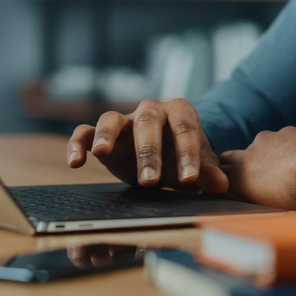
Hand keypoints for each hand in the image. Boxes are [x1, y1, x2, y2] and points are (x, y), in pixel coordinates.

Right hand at [67, 99, 227, 192]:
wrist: (165, 155)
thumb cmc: (183, 158)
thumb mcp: (197, 165)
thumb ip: (207, 172)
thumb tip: (220, 186)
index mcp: (180, 112)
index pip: (185, 128)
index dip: (188, 153)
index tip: (189, 179)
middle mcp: (150, 110)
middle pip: (147, 122)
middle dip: (148, 152)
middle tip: (150, 181)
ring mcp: (123, 120)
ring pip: (111, 119)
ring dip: (106, 136)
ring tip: (101, 154)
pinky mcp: (100, 134)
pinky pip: (84, 132)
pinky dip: (77, 143)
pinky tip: (75, 162)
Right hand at [220, 127, 295, 209]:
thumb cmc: (293, 198)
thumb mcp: (262, 204)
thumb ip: (247, 192)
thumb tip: (241, 190)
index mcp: (238, 176)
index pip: (219, 174)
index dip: (221, 178)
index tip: (223, 182)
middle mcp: (246, 154)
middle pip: (229, 156)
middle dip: (233, 162)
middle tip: (242, 171)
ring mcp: (266, 140)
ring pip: (258, 146)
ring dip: (264, 154)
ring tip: (282, 167)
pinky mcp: (285, 131)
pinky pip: (282, 139)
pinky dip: (286, 146)